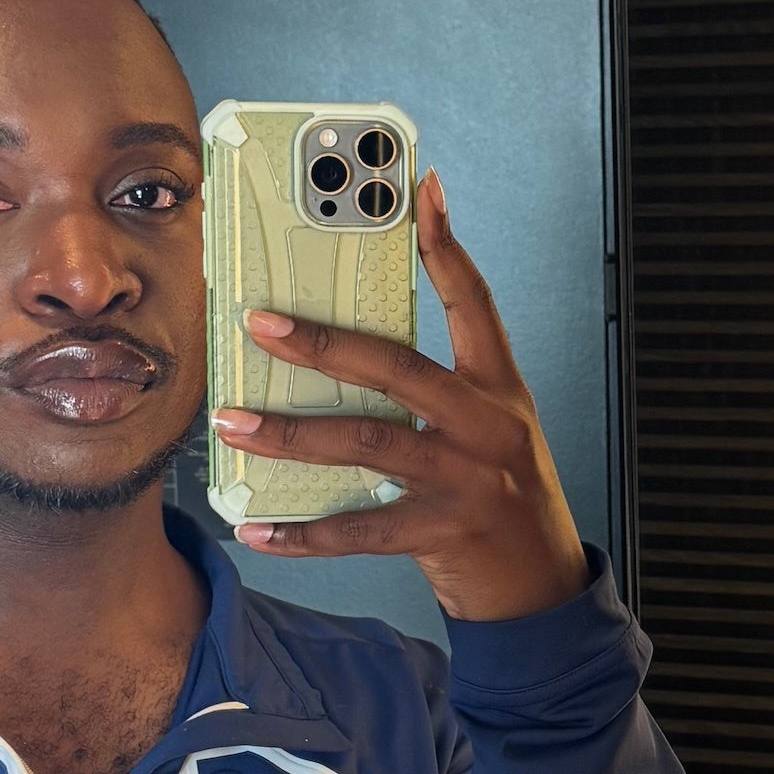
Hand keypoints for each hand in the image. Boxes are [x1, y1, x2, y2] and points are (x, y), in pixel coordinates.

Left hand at [209, 167, 590, 621]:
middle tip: (260, 324)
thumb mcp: (486, 428)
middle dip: (322, 344)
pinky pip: (358, 529)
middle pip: (396, 368)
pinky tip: (259, 528)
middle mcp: (485, 424)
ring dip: (290, 434)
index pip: (474, 301)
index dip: (445, 244)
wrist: (541, 583)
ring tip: (232, 424)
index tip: (418, 190)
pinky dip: (303, 533)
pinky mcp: (442, 533)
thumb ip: (432, 392)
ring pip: (365, 442)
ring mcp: (466, 479)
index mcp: (498, 387)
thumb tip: (337, 359)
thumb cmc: (501, 494)